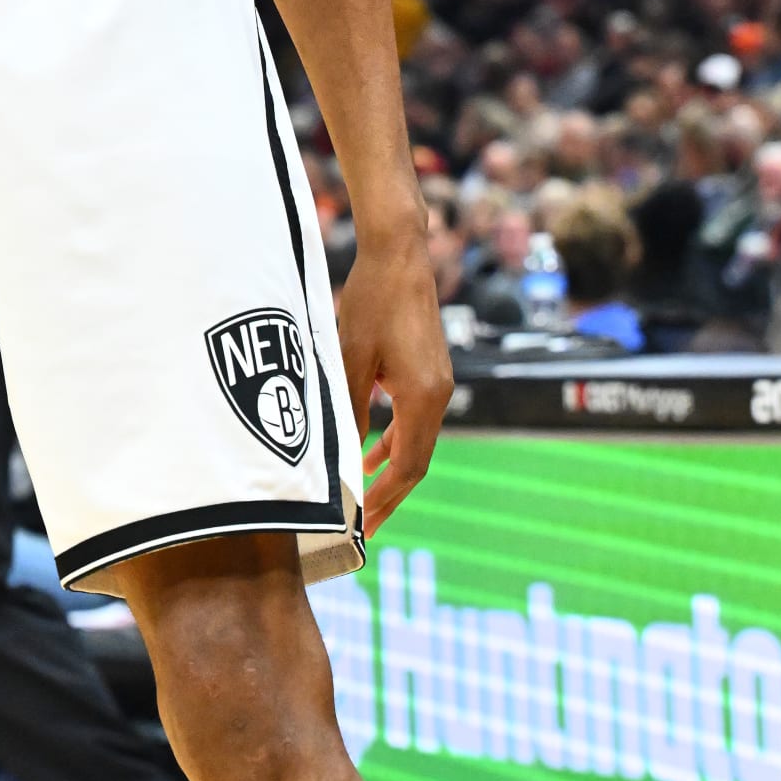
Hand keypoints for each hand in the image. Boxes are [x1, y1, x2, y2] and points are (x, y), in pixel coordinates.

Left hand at [337, 228, 451, 534]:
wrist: (399, 254)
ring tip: (364, 498)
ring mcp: (438, 383)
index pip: (408, 466)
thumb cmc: (372, 299)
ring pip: (416, 442)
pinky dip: (394, 440)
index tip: (362, 524)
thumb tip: (341, 458)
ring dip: (391, 469)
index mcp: (423, 396)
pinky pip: (414, 419)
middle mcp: (438, 395)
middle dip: (390, 494)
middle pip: (417, 461)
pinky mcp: (430, 371)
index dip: (385, 499)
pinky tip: (371, 449)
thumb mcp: (351, 357)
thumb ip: (348, 408)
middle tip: (363, 525)